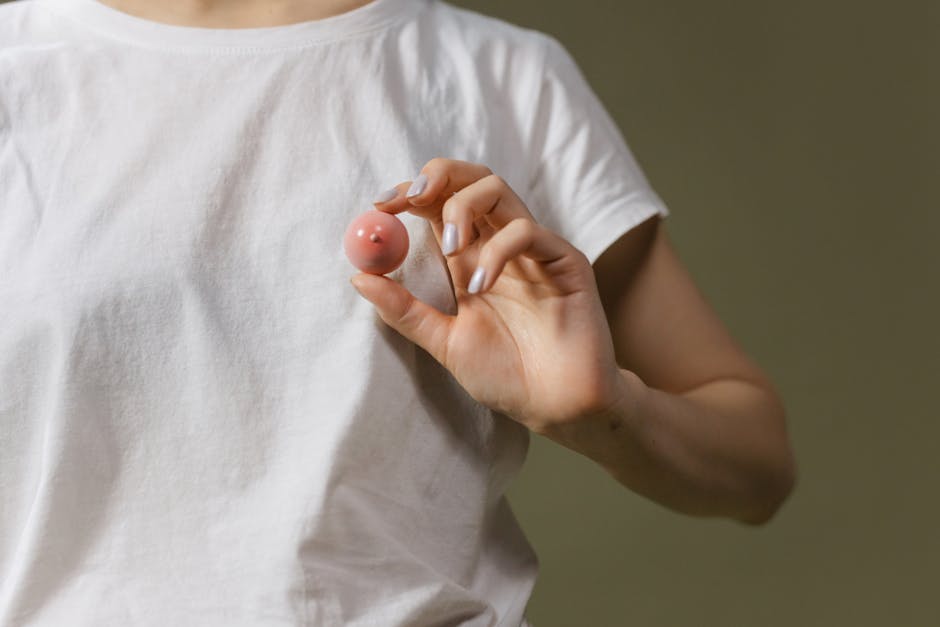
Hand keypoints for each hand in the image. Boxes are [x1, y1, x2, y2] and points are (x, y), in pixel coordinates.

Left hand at [350, 158, 625, 432]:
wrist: (556, 408)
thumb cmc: (507, 376)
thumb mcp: (444, 342)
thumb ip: (405, 311)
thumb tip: (358, 277)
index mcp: (473, 259)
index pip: (441, 204)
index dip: (411, 194)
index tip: (381, 205)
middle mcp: (501, 245)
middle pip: (472, 181)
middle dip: (439, 176)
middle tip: (410, 197)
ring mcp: (534, 250)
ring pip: (499, 191)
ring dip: (463, 208)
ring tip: (452, 249)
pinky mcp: (564, 260)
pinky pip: (528, 231)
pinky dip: (497, 250)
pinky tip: (482, 287)